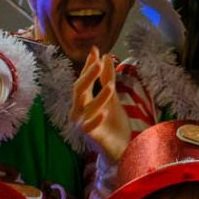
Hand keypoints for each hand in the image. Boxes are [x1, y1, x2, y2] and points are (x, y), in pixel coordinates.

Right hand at [71, 48, 129, 162]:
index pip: (83, 79)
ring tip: (111, 86)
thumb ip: (107, 78)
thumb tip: (105, 56)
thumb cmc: (112, 122)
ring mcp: (82, 123)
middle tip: (97, 63)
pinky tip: (104, 112)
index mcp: (82, 100)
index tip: (95, 51)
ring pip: (86, 107)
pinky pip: (89, 127)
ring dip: (98, 96)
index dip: (88, 65)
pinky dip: (96, 119)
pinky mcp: (89, 136)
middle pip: (79, 90)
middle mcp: (78, 110)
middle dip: (88, 76)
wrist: (120, 147)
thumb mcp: (112, 97)